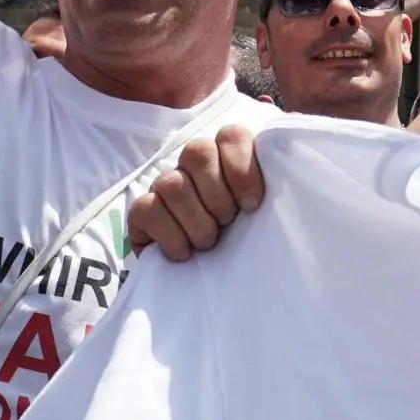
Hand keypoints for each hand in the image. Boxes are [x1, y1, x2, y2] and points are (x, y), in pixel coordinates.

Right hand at [125, 125, 264, 261]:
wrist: (215, 284)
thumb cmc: (246, 244)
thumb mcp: (267, 215)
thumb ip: (277, 183)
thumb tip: (278, 138)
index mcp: (228, 159)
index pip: (230, 135)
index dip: (241, 167)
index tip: (252, 204)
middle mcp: (194, 167)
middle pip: (197, 151)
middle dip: (217, 195)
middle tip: (227, 222)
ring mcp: (165, 187)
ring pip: (173, 183)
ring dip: (196, 220)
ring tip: (208, 242)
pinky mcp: (142, 212)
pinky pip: (147, 208)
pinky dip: (170, 234)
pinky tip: (184, 253)